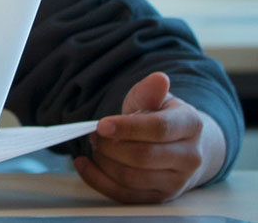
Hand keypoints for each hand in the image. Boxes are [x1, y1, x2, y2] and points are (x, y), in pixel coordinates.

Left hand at [74, 72, 227, 202]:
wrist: (185, 147)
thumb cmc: (162, 120)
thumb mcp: (157, 100)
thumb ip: (150, 92)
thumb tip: (158, 79)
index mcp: (191, 125)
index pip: (159, 129)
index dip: (127, 128)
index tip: (101, 124)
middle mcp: (190, 157)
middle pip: (142, 157)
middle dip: (110, 146)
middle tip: (93, 135)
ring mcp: (177, 181)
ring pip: (131, 178)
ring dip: (103, 162)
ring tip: (94, 147)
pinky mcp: (160, 197)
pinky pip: (124, 195)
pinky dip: (98, 180)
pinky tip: (85, 164)